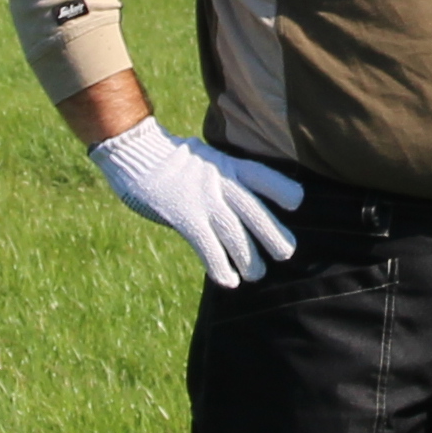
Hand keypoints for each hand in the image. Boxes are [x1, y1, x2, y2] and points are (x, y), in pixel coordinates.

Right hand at [91, 121, 306, 286]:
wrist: (135, 151)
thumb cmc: (169, 158)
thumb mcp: (204, 157)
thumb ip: (223, 174)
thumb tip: (239, 192)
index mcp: (226, 164)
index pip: (262, 175)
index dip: (281, 189)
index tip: (296, 203)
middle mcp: (219, 181)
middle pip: (254, 210)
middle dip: (273, 234)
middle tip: (287, 253)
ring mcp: (201, 199)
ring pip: (235, 232)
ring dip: (248, 257)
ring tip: (258, 274)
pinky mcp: (183, 216)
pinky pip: (207, 246)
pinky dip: (220, 266)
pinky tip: (229, 281)